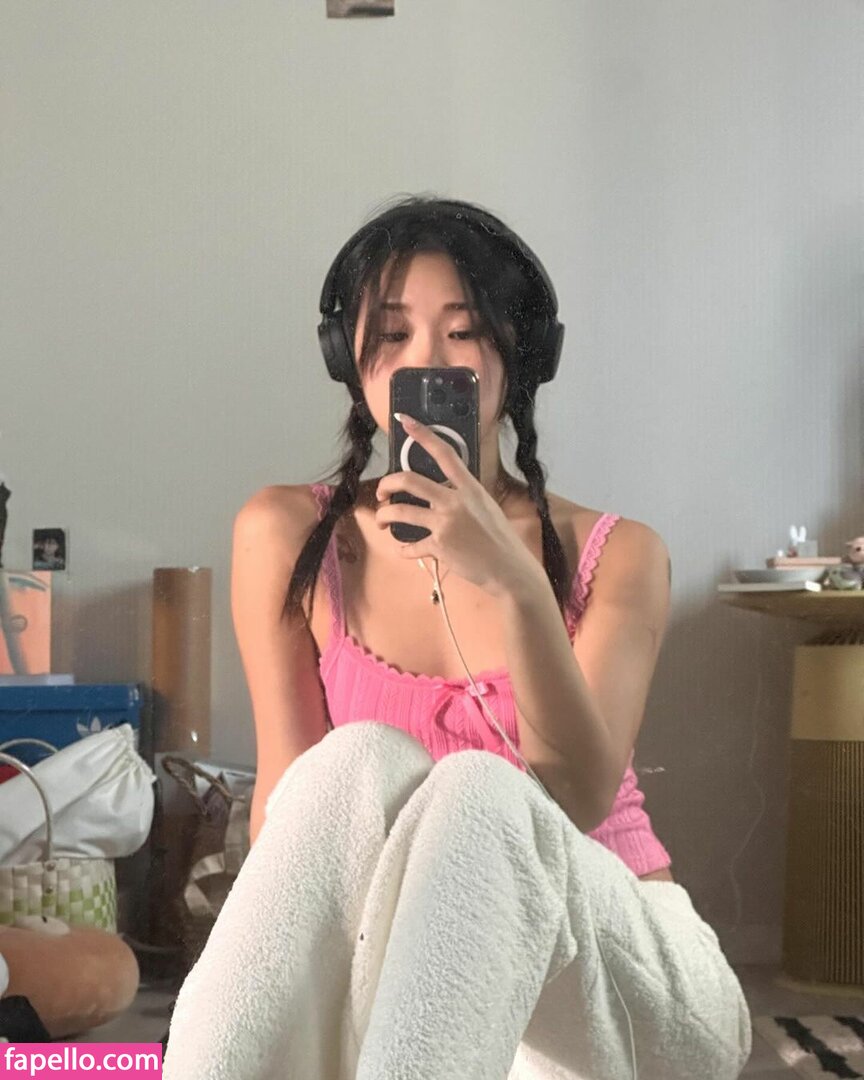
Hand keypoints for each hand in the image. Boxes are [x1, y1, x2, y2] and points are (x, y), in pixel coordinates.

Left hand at [374, 414, 540, 597]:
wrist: (509, 569)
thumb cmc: (500, 539)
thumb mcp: (486, 507)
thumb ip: (463, 497)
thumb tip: (441, 492)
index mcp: (469, 488)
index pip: (444, 453)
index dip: (422, 434)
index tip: (405, 420)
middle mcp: (455, 502)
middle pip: (409, 481)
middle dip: (387, 484)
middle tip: (382, 492)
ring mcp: (445, 524)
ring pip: (400, 512)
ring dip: (384, 516)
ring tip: (382, 521)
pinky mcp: (439, 547)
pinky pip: (410, 547)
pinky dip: (403, 550)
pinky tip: (404, 550)